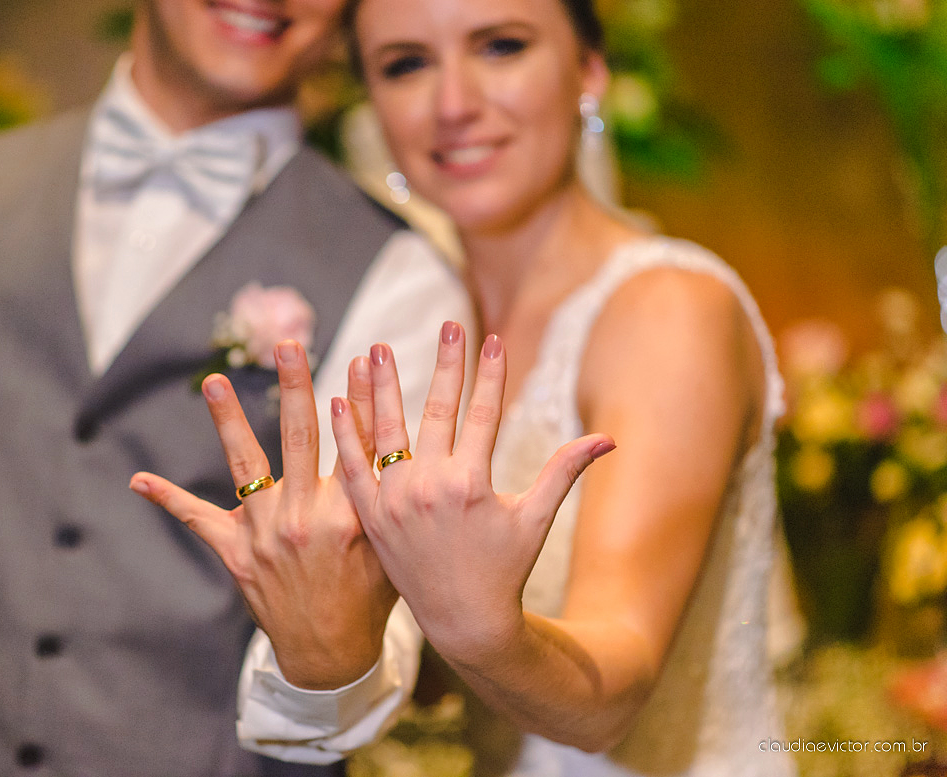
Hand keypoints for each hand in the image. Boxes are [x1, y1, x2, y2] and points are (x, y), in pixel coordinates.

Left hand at [130, 341, 396, 689]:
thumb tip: (392, 436)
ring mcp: (264, 534)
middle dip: (295, 386)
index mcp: (348, 515)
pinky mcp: (234, 552)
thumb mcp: (387, 544)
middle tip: (288, 345)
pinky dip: (167, 499)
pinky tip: (137, 480)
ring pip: (245, 464)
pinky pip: (196, 519)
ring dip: (228, 420)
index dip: (360, 398)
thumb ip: (383, 494)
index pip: (355, 443)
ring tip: (215, 382)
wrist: (330, 654)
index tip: (362, 357)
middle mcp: (303, 518)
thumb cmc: (369, 595)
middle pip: (300, 438)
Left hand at [331, 323, 613, 665]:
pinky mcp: (371, 517)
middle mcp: (430, 487)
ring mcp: (395, 502)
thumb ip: (564, 471)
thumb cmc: (506, 569)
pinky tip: (338, 400)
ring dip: (380, 387)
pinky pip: (352, 468)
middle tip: (446, 325)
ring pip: (385, 431)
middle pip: (435, 410)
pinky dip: (344, 435)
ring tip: (375, 349)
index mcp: (472, 483)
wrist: (464, 622)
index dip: (489, 374)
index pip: (483, 413)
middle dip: (444, 364)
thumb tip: (609, 438)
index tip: (491, 338)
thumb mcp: (536, 518)